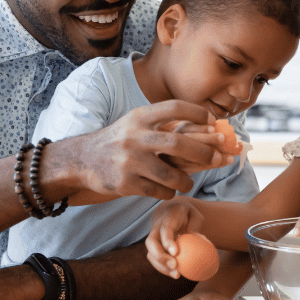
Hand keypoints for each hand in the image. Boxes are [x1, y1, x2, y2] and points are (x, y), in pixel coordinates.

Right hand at [55, 101, 231, 203]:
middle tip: (216, 159)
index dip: (197, 113)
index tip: (212, 123)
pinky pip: (158, 191)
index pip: (174, 107)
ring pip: (171, 174)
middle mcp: (134, 136)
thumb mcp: (136, 124)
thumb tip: (208, 127)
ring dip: (186, 181)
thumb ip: (164, 124)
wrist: (82, 160)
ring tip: (188, 182)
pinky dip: (169, 192)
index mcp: (139, 117)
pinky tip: (169, 190)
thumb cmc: (120, 140)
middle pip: (178, 143)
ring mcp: (129, 161)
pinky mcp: (125, 183)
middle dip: (203, 152)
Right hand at [145, 197, 204, 278]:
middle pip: (150, 242)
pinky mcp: (153, 246)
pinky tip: (175, 274)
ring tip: (177, 275)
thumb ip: (196, 227)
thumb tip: (202, 241)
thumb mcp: (195, 215)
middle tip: (174, 266)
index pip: (165, 229)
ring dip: (161, 266)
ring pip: (150, 252)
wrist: (170, 209)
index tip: (175, 253)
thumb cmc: (187, 214)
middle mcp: (156, 226)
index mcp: (168, 216)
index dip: (167, 241)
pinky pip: (154, 258)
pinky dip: (163, 268)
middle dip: (160, 256)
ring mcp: (153, 236)